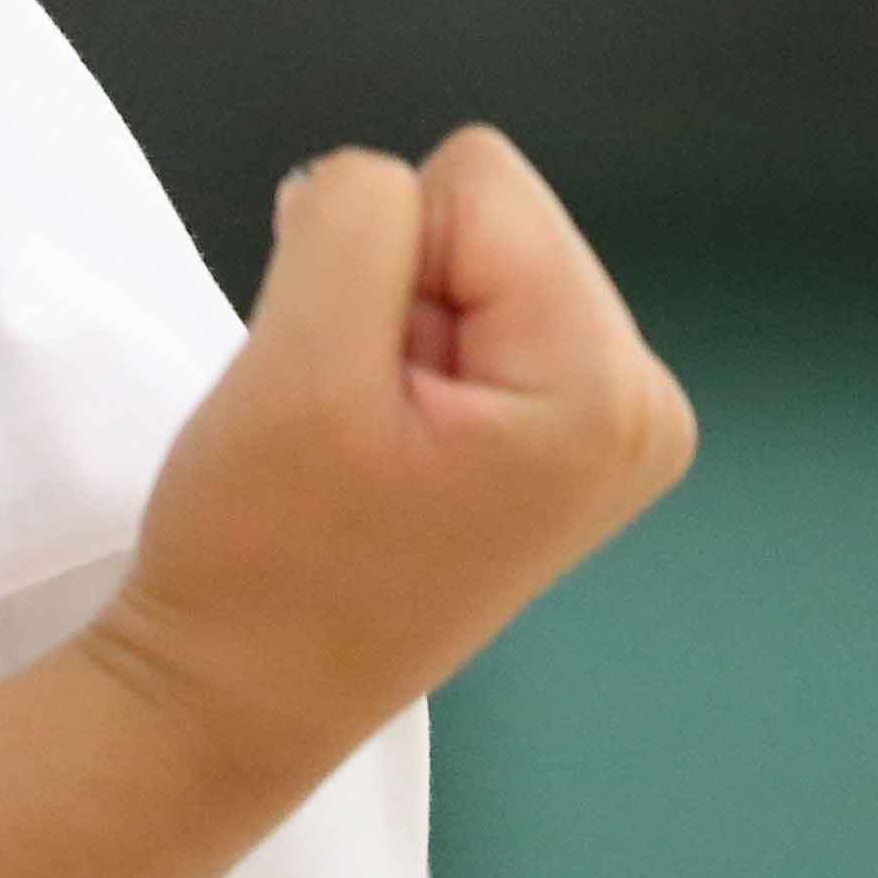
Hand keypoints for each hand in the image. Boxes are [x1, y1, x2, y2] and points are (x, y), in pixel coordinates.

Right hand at [89, 126, 695, 790]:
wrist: (236, 698)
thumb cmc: (265, 557)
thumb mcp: (300, 357)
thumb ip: (358, 215)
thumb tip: (371, 182)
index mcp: (609, 388)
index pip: (475, 179)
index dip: (379, 259)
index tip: (352, 383)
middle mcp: (642, 403)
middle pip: (487, 214)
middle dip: (394, 294)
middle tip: (352, 420)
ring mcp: (609, 428)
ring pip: (469, 258)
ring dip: (393, 331)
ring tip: (367, 445)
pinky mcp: (560, 440)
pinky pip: (471, 315)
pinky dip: (403, 364)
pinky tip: (385, 454)